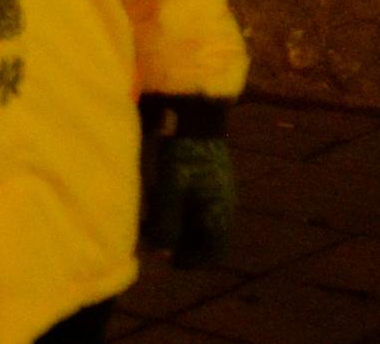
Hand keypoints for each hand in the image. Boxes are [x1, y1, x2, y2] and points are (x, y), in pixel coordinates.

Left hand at [140, 96, 234, 269]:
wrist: (198, 118)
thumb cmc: (182, 155)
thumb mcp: (169, 191)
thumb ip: (165, 222)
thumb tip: (160, 251)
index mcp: (219, 214)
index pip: (212, 252)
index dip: (190, 261)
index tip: (168, 260)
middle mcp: (224, 206)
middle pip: (205, 238)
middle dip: (181, 242)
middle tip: (155, 240)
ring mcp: (220, 191)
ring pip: (201, 221)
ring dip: (180, 225)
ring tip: (154, 218)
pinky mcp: (212, 177)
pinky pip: (199, 203)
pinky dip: (182, 208)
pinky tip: (161, 196)